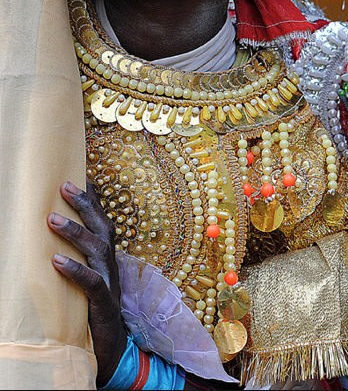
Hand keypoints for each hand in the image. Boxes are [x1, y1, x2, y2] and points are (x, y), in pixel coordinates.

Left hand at [48, 181, 127, 386]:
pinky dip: (75, 270)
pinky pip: (91, 282)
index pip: (101, 223)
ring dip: (76, 232)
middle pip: (103, 228)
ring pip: (98, 250)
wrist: (113, 353)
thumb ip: (77, 263)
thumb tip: (52, 245)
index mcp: (107, 260)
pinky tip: (55, 261)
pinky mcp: (104, 304)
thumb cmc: (94, 317)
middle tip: (64, 185)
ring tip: (51, 219)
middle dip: (86, 205)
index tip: (79, 176)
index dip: (93, 201)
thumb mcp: (85, 285)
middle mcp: (111, 266)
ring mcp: (110, 283)